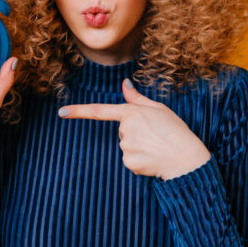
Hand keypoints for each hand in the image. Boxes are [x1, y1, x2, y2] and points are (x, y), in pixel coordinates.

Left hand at [59, 79, 210, 179]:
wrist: (186, 158)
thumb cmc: (176, 131)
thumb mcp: (159, 109)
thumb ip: (138, 99)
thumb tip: (124, 84)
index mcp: (132, 112)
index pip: (100, 111)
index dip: (79, 111)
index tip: (61, 112)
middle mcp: (126, 129)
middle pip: (122, 131)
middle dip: (136, 133)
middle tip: (155, 136)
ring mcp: (126, 147)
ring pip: (126, 146)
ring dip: (139, 147)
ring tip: (157, 147)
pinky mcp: (129, 162)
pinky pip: (129, 160)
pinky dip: (140, 160)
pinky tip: (153, 159)